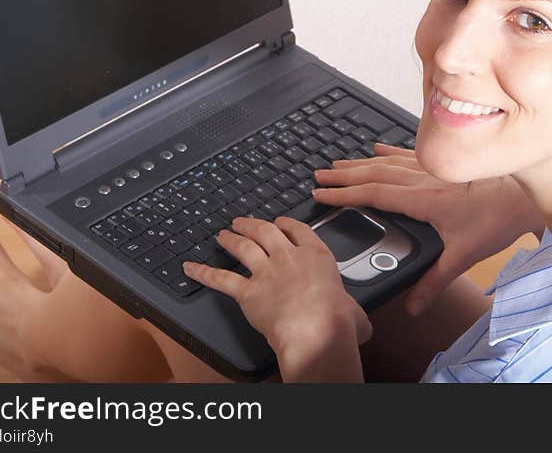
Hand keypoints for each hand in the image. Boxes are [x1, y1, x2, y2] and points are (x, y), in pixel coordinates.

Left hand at [182, 216, 371, 359]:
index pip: (298, 230)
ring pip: (244, 247)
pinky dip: (203, 272)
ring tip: (223, 234)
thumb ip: (353, 310)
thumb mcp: (355, 310)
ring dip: (231, 239)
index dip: (286, 224)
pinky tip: (191, 268)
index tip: (280, 223)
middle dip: (253, 224)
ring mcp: (266, 272)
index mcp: (317, 256)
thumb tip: (360, 321)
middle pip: (266, 232)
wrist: (317, 330)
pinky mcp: (248, 292)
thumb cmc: (337, 321)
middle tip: (243, 221)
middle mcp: (289, 257)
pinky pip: (221, 279)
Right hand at [312, 143, 542, 316]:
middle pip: (373, 174)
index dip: (344, 194)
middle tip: (319, 175)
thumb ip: (435, 282)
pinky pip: (407, 154)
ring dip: (360, 162)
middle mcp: (423, 180)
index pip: (373, 194)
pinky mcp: (442, 167)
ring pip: (387, 162)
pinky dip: (389, 151)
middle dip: (343, 175)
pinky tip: (377, 147)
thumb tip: (414, 305)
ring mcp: (432, 170)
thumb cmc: (498, 219)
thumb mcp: (463, 256)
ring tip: (338, 163)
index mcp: (422, 200)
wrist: (524, 195)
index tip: (322, 194)